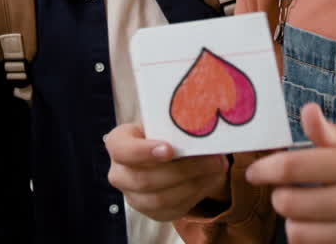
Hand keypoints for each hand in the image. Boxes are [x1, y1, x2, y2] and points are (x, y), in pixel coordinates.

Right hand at [105, 122, 229, 220]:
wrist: (168, 154)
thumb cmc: (166, 132)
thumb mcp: (167, 123)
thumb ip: (178, 126)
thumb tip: (205, 127)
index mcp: (118, 143)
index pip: (122, 150)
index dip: (144, 151)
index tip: (170, 149)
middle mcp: (119, 173)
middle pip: (144, 179)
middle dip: (183, 170)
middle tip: (213, 160)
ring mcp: (133, 196)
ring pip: (161, 198)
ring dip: (194, 184)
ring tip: (217, 168)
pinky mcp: (152, 212)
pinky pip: (174, 208)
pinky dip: (196, 194)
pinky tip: (209, 179)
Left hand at [245, 103, 335, 243]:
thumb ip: (331, 135)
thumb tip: (306, 111)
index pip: (293, 167)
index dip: (265, 170)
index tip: (254, 172)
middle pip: (287, 203)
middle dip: (282, 196)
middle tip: (290, 191)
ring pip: (296, 232)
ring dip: (295, 222)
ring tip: (310, 212)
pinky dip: (312, 239)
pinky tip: (325, 228)